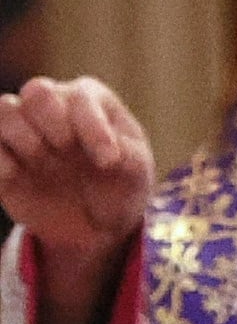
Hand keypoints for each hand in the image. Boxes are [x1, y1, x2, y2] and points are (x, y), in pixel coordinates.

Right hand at [0, 78, 155, 323]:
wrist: (99, 230)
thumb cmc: (126, 194)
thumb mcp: (136, 178)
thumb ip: (123, 161)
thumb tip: (105, 158)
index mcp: (95, 106)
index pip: (82, 95)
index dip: (90, 125)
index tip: (105, 161)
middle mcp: (57, 113)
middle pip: (36, 93)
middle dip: (51, 123)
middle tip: (64, 156)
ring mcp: (26, 136)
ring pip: (3, 112)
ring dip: (21, 137)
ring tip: (41, 165)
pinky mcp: (3, 163)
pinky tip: (14, 180)